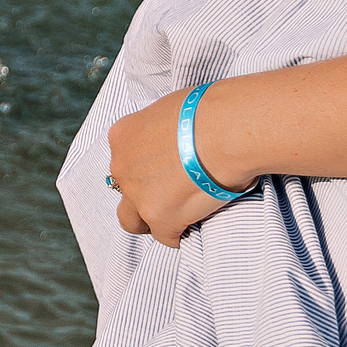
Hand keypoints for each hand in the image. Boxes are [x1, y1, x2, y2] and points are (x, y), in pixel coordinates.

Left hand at [106, 85, 232, 246]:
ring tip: (176, 217)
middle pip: (124, 189)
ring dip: (151, 221)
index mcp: (122, 136)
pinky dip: (179, 235)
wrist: (224, 131)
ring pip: (132, 220)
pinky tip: (194, 227)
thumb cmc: (209, 112)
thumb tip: (178, 136)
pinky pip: (165, 236)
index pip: (125, 159)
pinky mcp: (160, 217)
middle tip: (171, 194)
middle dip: (144, 193)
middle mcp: (121, 166)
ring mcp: (137, 194)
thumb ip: (164, 128)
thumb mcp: (171, 109)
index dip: (146, 167)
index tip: (167, 169)